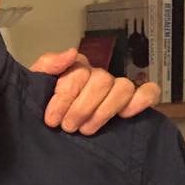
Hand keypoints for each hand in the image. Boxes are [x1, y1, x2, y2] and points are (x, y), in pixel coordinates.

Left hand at [31, 47, 160, 135]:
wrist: (41, 131)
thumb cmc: (41, 107)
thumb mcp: (35, 86)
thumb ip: (46, 65)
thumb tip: (71, 53)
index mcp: (76, 69)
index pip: (79, 72)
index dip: (65, 97)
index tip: (52, 119)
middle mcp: (98, 76)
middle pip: (101, 81)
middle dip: (82, 108)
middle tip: (68, 127)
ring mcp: (117, 88)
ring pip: (123, 87)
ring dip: (104, 111)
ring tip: (85, 130)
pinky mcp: (133, 102)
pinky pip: (149, 92)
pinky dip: (142, 100)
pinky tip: (127, 114)